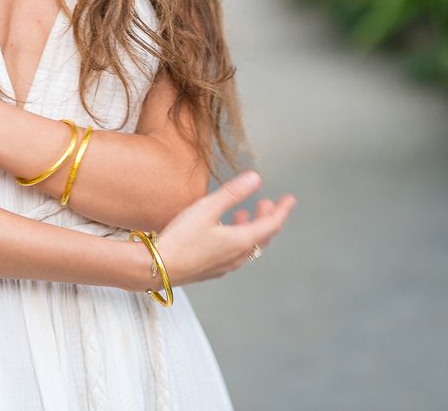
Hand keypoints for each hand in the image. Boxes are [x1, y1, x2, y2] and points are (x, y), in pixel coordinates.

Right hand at [137, 170, 295, 288]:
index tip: (290, 200)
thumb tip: (255, 178)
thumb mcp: (206, 209)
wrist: (157, 268)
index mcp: (241, 241)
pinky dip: (237, 238)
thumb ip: (232, 193)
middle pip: (262, 237)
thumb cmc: (180, 239)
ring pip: (248, 246)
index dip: (282, 210)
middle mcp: (237, 256)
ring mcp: (225, 265)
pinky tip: (222, 231)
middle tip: (266, 203)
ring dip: (250, 228)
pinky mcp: (211, 269)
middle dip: (266, 218)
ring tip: (242, 213)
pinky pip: (234, 253)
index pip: (271, 225)